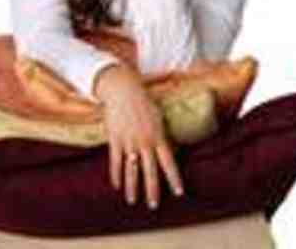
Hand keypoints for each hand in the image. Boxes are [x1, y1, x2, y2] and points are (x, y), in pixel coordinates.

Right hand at [94, 64, 184, 208]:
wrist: (124, 90)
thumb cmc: (143, 101)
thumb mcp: (158, 117)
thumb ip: (162, 134)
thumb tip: (170, 148)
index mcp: (158, 136)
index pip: (169, 162)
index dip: (174, 178)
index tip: (179, 193)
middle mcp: (145, 141)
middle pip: (150, 171)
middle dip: (152, 190)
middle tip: (153, 205)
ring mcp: (129, 141)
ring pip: (131, 170)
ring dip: (132, 187)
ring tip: (132, 201)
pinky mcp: (115, 139)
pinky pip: (115, 161)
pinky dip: (116, 174)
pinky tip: (117, 186)